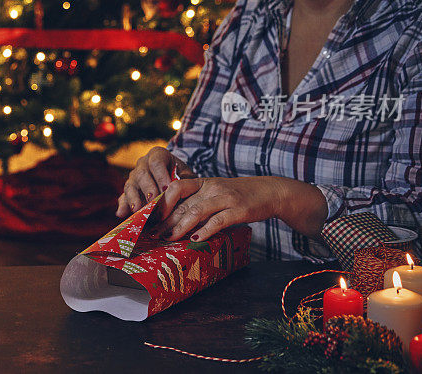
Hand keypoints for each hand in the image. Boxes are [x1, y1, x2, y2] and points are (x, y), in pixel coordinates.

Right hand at [116, 146, 195, 217]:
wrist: (175, 178)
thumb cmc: (183, 176)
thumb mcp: (187, 175)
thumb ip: (185, 181)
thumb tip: (180, 191)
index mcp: (157, 155)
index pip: (156, 163)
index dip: (160, 176)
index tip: (166, 189)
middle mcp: (142, 164)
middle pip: (141, 174)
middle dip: (147, 188)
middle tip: (153, 201)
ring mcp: (134, 177)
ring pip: (130, 185)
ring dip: (133, 198)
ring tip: (137, 210)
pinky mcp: (129, 191)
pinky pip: (123, 197)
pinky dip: (123, 206)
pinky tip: (121, 214)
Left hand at [153, 176, 327, 241]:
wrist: (269, 191)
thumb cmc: (239, 194)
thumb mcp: (215, 191)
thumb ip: (197, 200)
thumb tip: (174, 218)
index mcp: (203, 182)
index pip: (176, 188)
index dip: (162, 202)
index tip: (151, 217)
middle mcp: (212, 188)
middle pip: (183, 203)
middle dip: (167, 220)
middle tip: (154, 233)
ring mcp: (225, 198)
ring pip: (197, 211)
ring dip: (181, 226)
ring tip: (170, 238)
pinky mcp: (238, 210)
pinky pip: (218, 221)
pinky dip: (205, 230)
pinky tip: (195, 239)